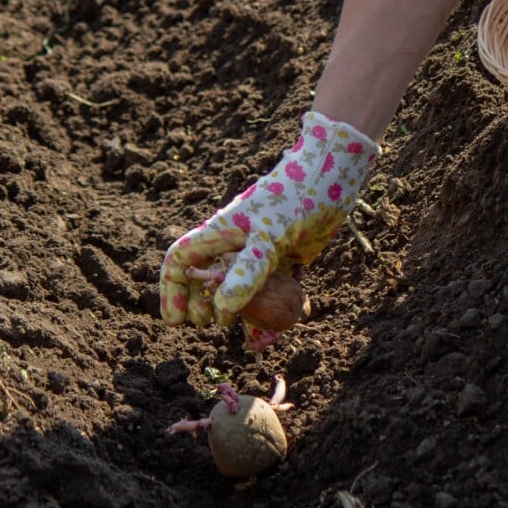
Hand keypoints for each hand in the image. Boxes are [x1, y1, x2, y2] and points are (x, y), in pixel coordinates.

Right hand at [159, 111, 377, 327]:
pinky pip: (272, 287)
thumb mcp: (269, 237)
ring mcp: (261, 250)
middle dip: (203, 304)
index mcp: (221, 233)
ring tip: (247, 333)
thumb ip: (247, 273)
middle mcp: (236, 243)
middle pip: (207, 279)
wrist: (334, 174)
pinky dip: (274, 305)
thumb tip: (221, 310)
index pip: (181, 261)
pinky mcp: (285, 256)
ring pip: (241, 287)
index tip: (177, 321)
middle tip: (212, 324)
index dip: (173, 291)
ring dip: (241, 311)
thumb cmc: (295, 197)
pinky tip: (281, 325)